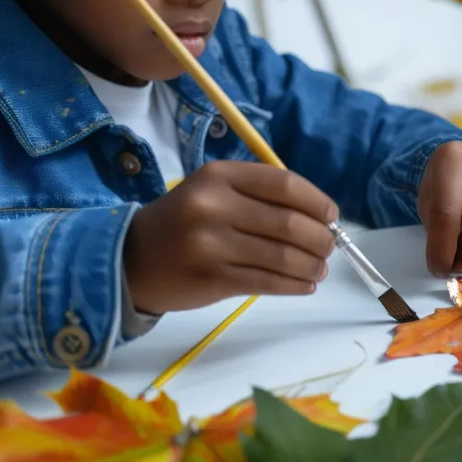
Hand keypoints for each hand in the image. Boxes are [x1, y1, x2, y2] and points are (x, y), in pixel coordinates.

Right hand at [124, 161, 337, 313]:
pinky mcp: (212, 279)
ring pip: (283, 256)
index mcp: (220, 176)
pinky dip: (295, 285)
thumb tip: (320, 217)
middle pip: (289, 223)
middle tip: (329, 248)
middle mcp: (214, 206)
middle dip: (321, 238)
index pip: (285, 185)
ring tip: (320, 269)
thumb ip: (260, 196)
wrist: (130, 259)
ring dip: (312, 265)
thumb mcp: (214, 192)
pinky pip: (268, 282)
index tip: (331, 216)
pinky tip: (305, 285)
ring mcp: (212, 244)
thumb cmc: (183, 222)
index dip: (317, 202)